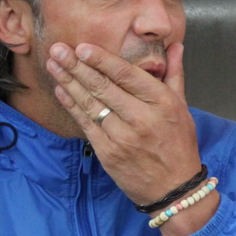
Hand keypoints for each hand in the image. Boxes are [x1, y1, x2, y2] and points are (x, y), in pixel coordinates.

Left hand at [46, 41, 218, 235]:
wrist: (174, 189)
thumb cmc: (179, 145)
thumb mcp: (182, 108)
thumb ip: (174, 74)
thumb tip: (176, 46)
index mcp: (162, 103)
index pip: (128, 75)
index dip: (102, 60)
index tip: (83, 47)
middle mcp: (142, 118)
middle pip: (103, 87)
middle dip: (76, 66)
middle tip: (57, 49)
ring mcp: (122, 137)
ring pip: (90, 104)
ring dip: (68, 81)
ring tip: (53, 64)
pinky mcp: (108, 152)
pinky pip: (85, 124)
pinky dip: (72, 105)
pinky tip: (61, 89)